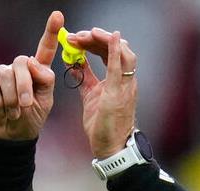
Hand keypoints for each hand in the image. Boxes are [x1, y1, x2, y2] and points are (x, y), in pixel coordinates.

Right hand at [0, 11, 62, 139]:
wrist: (10, 136)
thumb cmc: (30, 118)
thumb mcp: (45, 102)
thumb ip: (45, 81)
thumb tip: (31, 61)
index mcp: (37, 71)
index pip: (44, 49)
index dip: (51, 32)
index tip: (58, 15)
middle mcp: (18, 67)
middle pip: (22, 63)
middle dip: (25, 87)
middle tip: (26, 106)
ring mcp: (0, 72)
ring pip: (7, 75)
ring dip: (12, 99)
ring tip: (13, 112)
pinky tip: (0, 109)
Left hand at [66, 28, 137, 157]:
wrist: (111, 147)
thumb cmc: (103, 125)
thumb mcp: (90, 95)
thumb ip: (84, 77)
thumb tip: (73, 60)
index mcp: (119, 81)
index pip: (110, 52)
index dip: (94, 42)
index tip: (76, 39)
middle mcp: (126, 81)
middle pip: (117, 48)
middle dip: (97, 38)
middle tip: (77, 36)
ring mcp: (125, 86)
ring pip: (123, 52)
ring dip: (105, 40)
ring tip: (88, 34)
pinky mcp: (119, 94)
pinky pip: (119, 67)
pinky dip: (115, 50)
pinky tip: (110, 36)